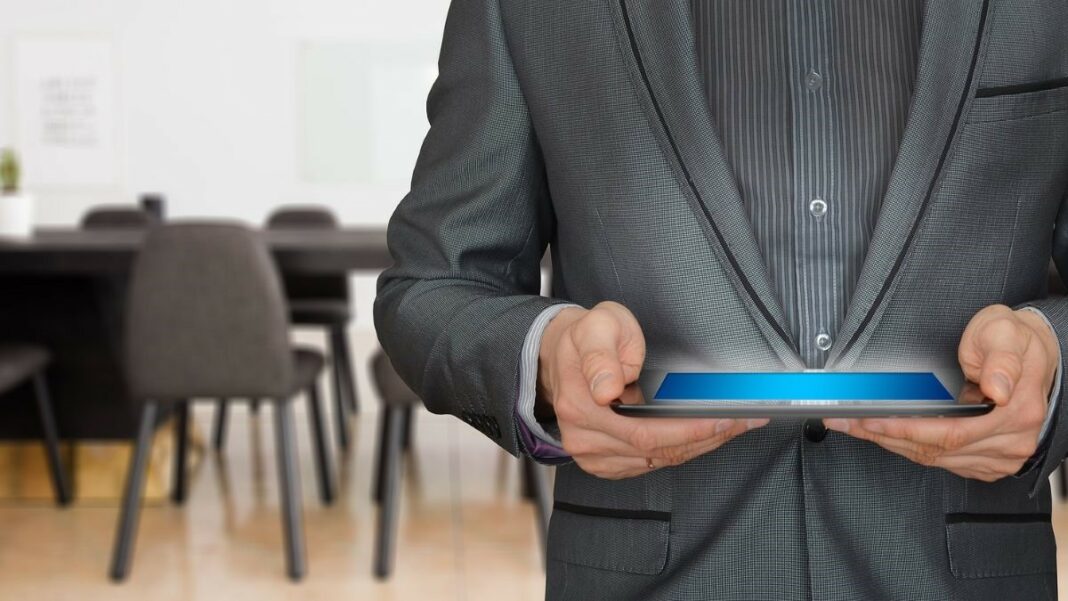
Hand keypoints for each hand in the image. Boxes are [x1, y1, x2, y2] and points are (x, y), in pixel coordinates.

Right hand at [537, 301, 766, 478]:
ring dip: (700, 445)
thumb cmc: (586, 337)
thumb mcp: (596, 326)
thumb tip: (606, 389)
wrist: (562, 357)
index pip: (645, 431)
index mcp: (580, 404)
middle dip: (708, 436)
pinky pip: (651, 464)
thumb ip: (601, 353)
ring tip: (734, 425)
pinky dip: (682, 450)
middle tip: (745, 420)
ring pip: (659, 460)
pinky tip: (705, 435)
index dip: (691, 429)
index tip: (725, 418)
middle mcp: (584, 437)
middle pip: (658, 450)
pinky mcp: (604, 463)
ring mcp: (593, 455)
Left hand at [825, 304, 1059, 481]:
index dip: (905, 429)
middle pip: (935, 449)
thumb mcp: (1005, 333)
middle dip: (883, 434)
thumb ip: (1001, 359)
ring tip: (854, 426)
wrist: (1034, 353)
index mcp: (1016, 412)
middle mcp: (1010, 441)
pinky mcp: (987, 461)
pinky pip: (941, 461)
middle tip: (846, 421)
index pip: (950, 432)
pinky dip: (908, 448)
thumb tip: (998, 389)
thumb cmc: (1015, 340)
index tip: (870, 420)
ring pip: (933, 459)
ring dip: (890, 443)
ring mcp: (1000, 455)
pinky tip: (884, 434)